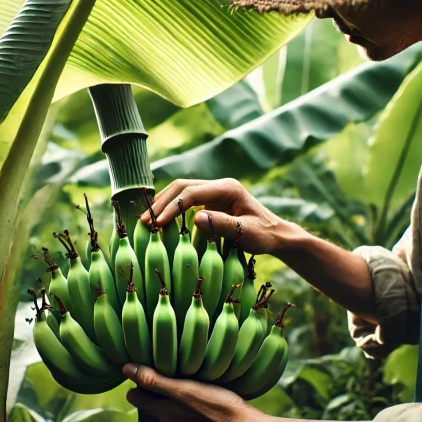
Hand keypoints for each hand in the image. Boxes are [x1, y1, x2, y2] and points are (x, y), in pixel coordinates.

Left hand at [122, 363, 273, 421]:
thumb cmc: (215, 404)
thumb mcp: (183, 388)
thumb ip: (154, 380)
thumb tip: (126, 368)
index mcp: (161, 412)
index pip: (134, 397)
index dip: (138, 382)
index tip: (150, 368)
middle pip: (150, 404)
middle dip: (154, 389)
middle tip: (170, 371)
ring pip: (167, 410)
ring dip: (172, 398)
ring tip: (186, 382)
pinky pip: (183, 417)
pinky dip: (186, 407)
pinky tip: (200, 398)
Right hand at [138, 178, 294, 255]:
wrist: (277, 235)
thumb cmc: (265, 235)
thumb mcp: (246, 232)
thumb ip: (222, 224)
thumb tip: (195, 218)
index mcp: (228, 188)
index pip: (192, 193)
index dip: (172, 207)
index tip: (158, 224)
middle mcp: (219, 185)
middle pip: (182, 186)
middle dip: (162, 202)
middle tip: (144, 221)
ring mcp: (215, 192)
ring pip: (182, 191)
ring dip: (164, 204)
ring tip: (146, 221)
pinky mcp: (212, 202)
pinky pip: (187, 201)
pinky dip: (172, 209)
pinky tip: (161, 221)